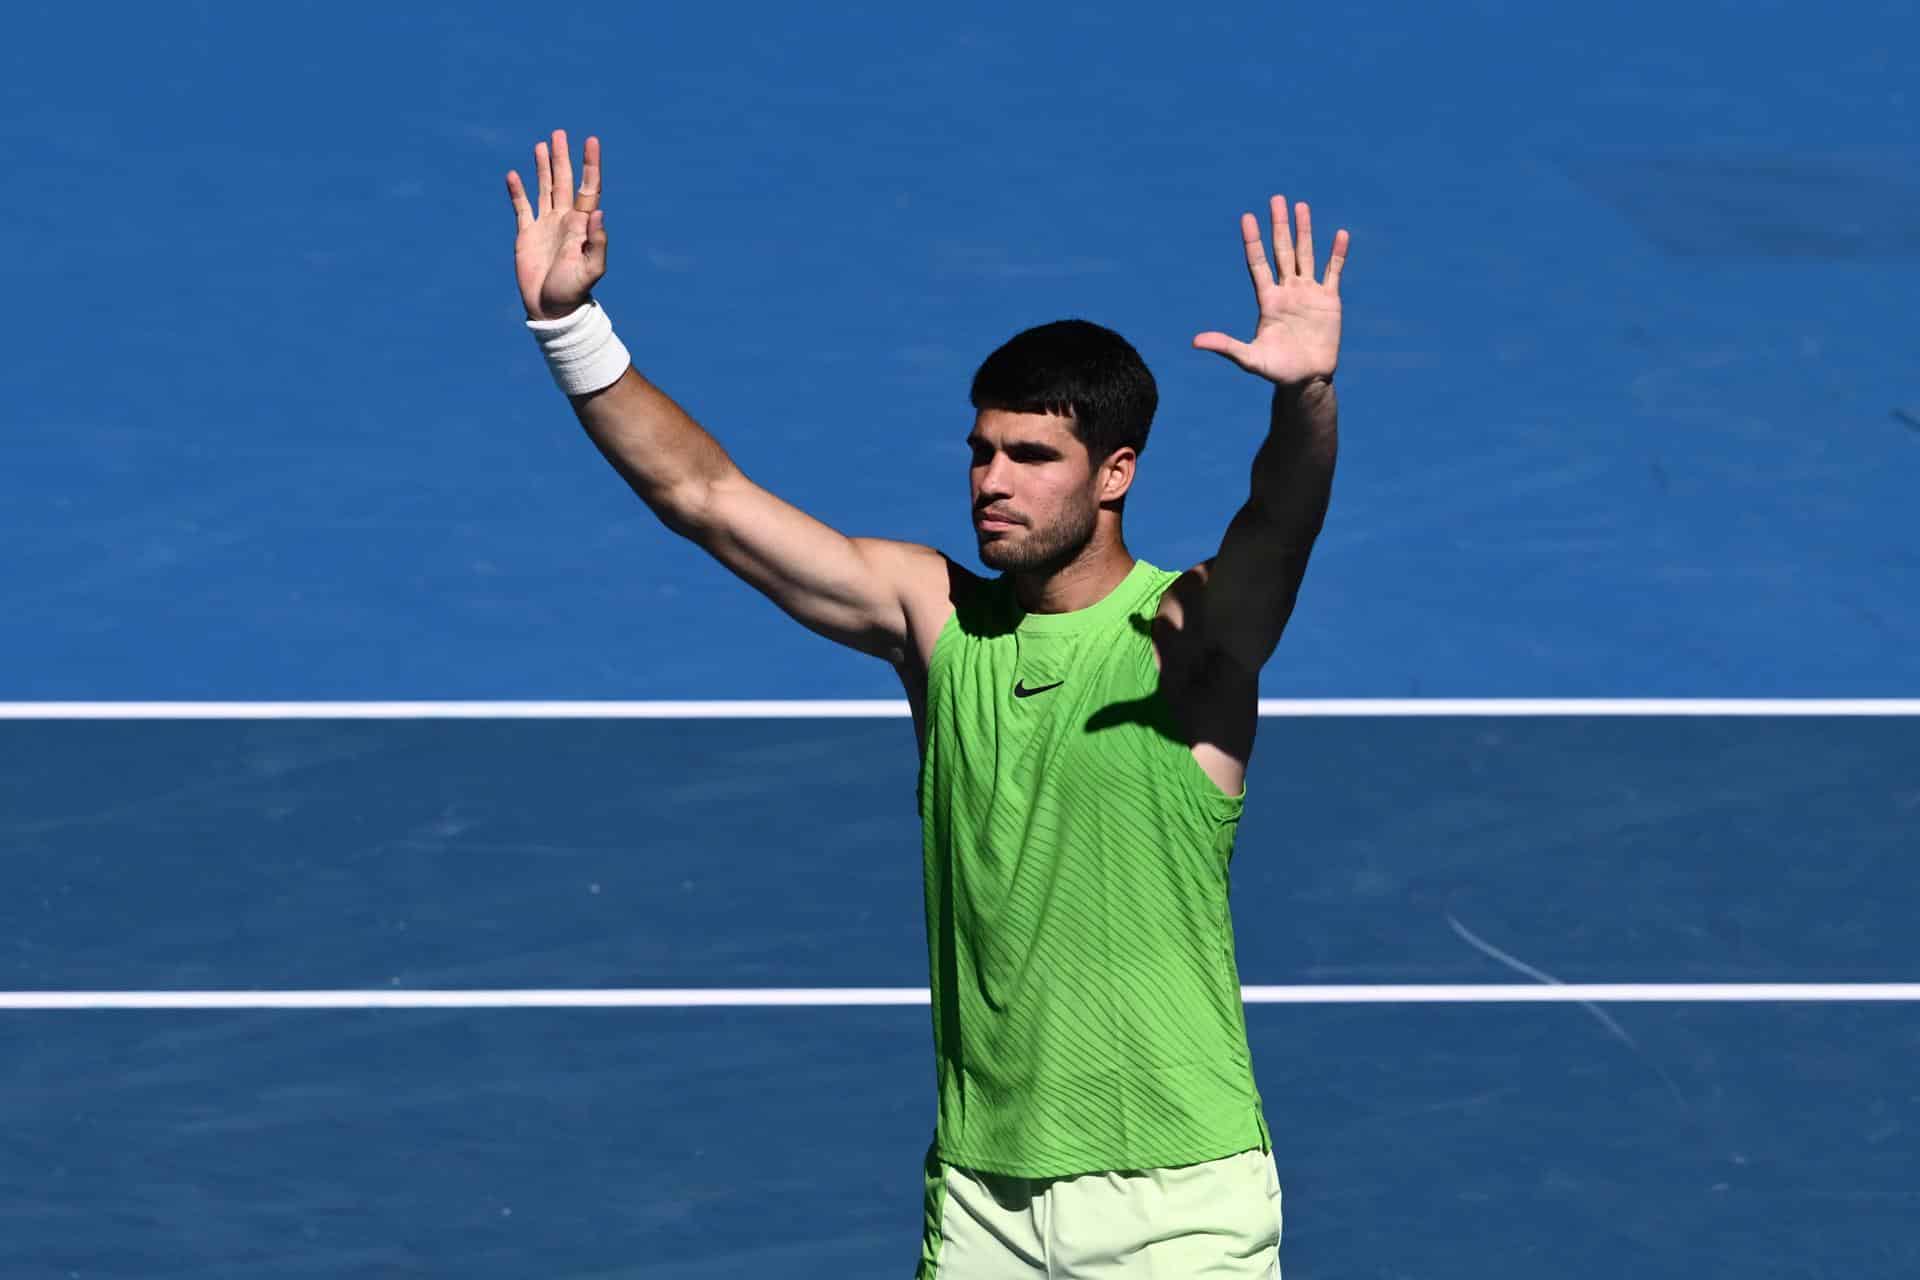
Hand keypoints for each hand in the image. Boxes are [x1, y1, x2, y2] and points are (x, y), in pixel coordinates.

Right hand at [505, 130, 606, 320]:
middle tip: (559, 133)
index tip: (591, 141)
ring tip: (542, 145)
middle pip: (564, 181)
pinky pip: (521, 207)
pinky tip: (514, 174)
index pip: (588, 187)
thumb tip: (597, 212)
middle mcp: (565, 220)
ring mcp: (545, 225)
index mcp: (582, 224)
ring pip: (544, 188)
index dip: (590, 164)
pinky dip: (517, 191)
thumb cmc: (574, 291)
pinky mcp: (526, 234)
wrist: (551, 308)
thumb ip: (596, 242)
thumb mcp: (590, 269)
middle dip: (562, 157)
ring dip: (543, 167)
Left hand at [1193, 196, 1348, 386]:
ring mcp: (1308, 293)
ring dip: (1304, 231)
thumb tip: (1195, 342)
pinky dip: (1337, 254)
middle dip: (1279, 225)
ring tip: (1301, 205)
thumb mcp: (1249, 358)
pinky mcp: (1329, 300)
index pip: (1258, 263)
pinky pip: (1334, 272)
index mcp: (1268, 300)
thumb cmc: (1277, 371)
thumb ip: (1226, 347)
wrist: (1306, 380)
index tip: (1247, 218)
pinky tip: (1340, 234)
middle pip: (1282, 251)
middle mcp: (1287, 291)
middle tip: (1276, 199)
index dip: (1253, 241)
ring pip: (1305, 254)